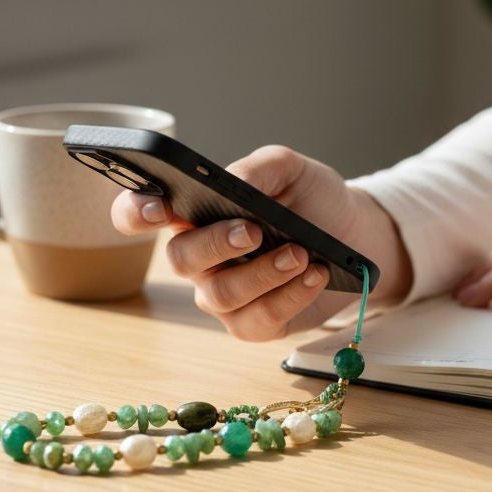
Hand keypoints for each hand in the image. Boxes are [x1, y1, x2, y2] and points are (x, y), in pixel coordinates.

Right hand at [111, 144, 411, 339]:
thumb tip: (233, 183)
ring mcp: (223, 293)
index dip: (136, 213)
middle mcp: (199, 257)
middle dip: (215, 245)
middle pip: (179, 259)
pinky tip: (315, 275)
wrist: (356, 232)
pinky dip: (288, 297)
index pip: (138, 214)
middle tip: (254, 231)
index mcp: (192, 212)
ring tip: (301, 254)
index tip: (161, 208)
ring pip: (219, 295)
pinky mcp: (254, 323)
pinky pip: (256, 320)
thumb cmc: (311, 198)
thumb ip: (257, 168)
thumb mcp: (289, 168)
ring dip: (262, 273)